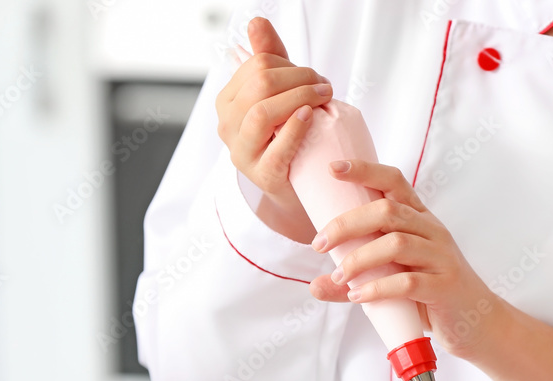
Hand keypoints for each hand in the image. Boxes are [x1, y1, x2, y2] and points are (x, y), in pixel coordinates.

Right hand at [215, 18, 332, 241]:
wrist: (295, 187)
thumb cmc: (288, 137)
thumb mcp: (280, 95)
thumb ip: (269, 58)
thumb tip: (257, 22)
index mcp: (228, 101)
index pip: (256, 66)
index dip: (290, 65)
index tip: (314, 76)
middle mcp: (228, 125)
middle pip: (260, 85)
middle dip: (298, 78)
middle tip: (324, 86)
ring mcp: (242, 152)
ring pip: (262, 112)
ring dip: (299, 98)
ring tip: (322, 98)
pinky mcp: (262, 175)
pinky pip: (275, 147)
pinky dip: (294, 128)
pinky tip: (309, 116)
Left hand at [309, 160, 501, 358]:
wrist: (479, 325)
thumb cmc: (433, 296)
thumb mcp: (393, 281)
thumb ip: (357, 280)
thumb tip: (315, 285)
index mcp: (420, 220)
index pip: (394, 181)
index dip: (364, 170)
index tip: (332, 167)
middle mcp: (432, 231)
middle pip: (387, 210)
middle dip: (347, 223)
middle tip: (320, 243)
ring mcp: (441, 257)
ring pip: (396, 243)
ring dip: (360, 258)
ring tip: (339, 276)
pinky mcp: (445, 287)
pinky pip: (407, 282)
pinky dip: (377, 288)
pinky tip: (358, 296)